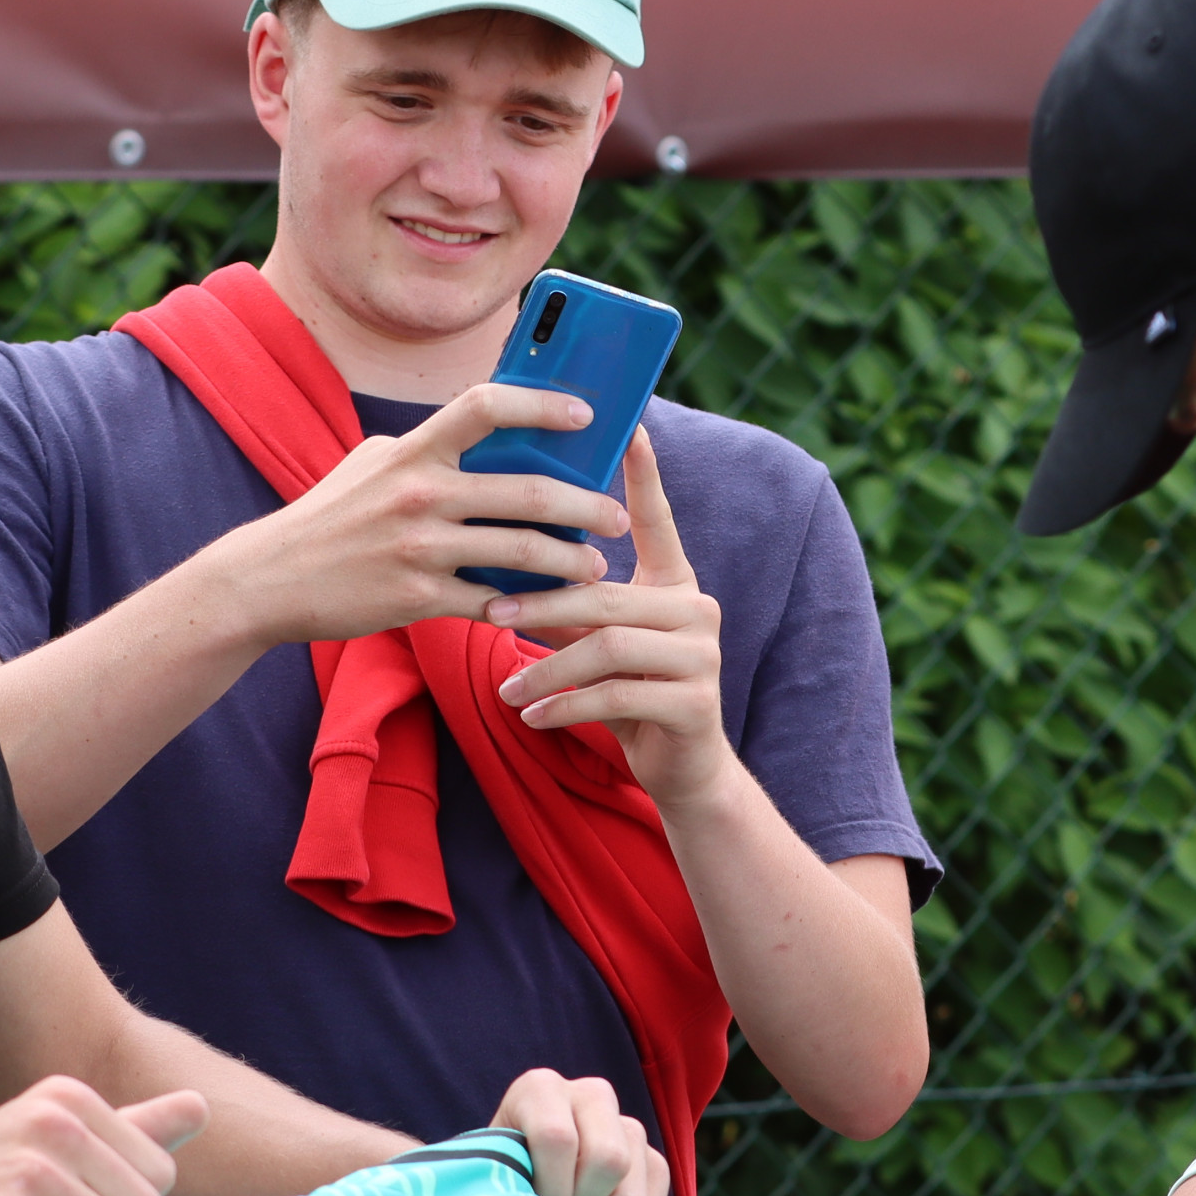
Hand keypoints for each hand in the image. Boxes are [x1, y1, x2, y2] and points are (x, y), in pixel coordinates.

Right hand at [221, 384, 622, 647]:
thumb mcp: (372, 463)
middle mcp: (420, 494)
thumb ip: (428, 448)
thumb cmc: (329, 517)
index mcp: (412, 450)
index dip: (542, 404)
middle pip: (527, 491)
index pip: (485, 406)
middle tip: (615, 515)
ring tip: (596, 568)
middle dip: (585, 505)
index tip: (586, 415)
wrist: (269, 580)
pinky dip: (525, 607)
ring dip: (571, 563)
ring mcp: (420, 548)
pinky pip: (491, 602)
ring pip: (521, 552)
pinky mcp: (417, 598)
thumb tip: (489, 433)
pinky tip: (548, 609)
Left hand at [483, 432, 738, 808]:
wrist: (683, 770)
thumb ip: (570, 605)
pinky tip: (532, 717)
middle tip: (491, 612)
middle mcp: (698, 609)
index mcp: (676, 583)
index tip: (629, 425)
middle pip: (607, 594)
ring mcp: (704, 656)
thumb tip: (504, 565)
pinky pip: (617, 696)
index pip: (656, 521)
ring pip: (609, 646)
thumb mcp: (597, 645)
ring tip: (507, 688)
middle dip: (544, 603)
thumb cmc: (630, 696)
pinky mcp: (696, 703)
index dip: (644, 475)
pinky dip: (565, 707)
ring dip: (547, 668)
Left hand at [493, 1069, 669, 1195]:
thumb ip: (484, 1175)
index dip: (546, 1187)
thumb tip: (495, 1194)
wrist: (521, 1189)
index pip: (557, 1137)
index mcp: (541, 1088)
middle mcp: (592, 1095)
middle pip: (608, 1161)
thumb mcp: (486, 1170)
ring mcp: (630, 1129)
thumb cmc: (497, 1181)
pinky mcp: (654, 1165)